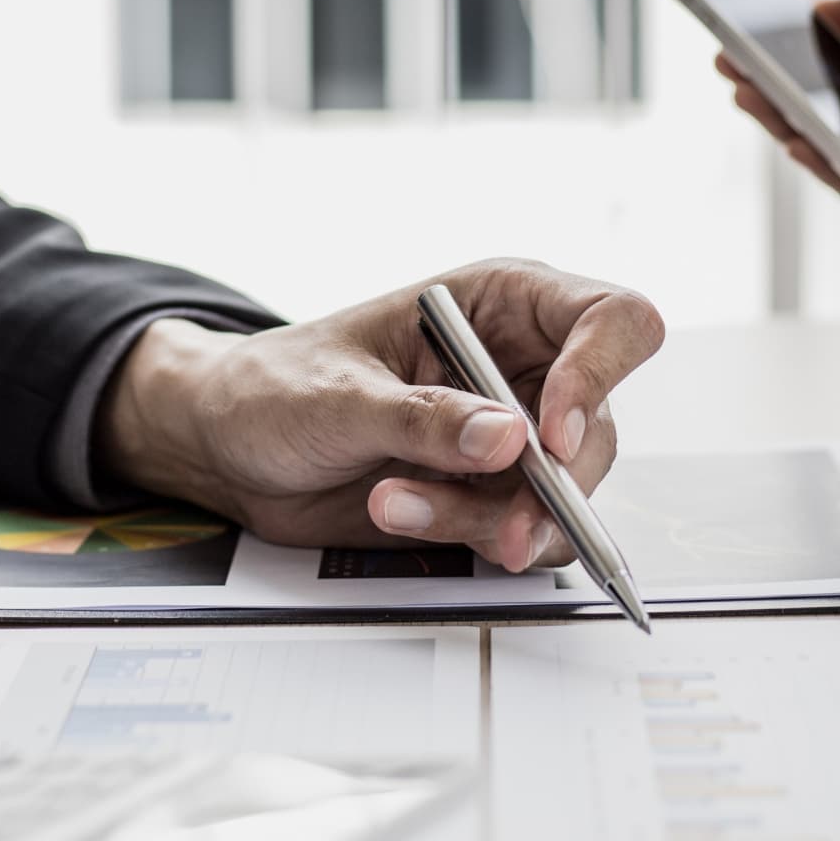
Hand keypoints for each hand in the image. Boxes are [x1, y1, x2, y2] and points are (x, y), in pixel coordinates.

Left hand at [96, 260, 665, 571]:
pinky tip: (405, 515)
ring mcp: (509, 434)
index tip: (549, 437)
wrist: (231, 447)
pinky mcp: (489, 492)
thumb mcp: (338, 396)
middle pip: (597, 427)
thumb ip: (422, 418)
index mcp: (499, 301)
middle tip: (500, 525)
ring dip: (492, 518)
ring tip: (396, 505)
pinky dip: (477, 539)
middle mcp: (519, 364)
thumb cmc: (274, 388)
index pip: (608, 320)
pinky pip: (526, 529)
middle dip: (548, 485)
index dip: (597, 376)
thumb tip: (508, 438)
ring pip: (563, 491)